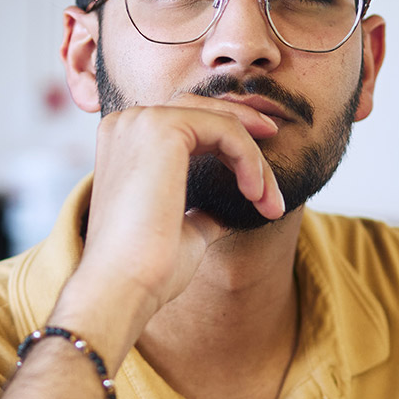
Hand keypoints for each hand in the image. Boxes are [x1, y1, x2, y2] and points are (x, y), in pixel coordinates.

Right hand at [55, 94, 283, 366]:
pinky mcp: (162, 128)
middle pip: (206, 112)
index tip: (261, 180)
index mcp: (124, 142)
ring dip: (253, 160)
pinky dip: (249, 160)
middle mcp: (127, 123)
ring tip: (268, 202)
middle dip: (249, 140)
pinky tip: (255, 195)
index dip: (231, 142)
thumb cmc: (147, 269)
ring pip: (221, 121)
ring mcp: (141, 121)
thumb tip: (221, 214)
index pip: (188, 123)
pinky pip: (226, 130)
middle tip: (275, 180)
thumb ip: (199, 212)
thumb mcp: (181, 231)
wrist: (123, 286)